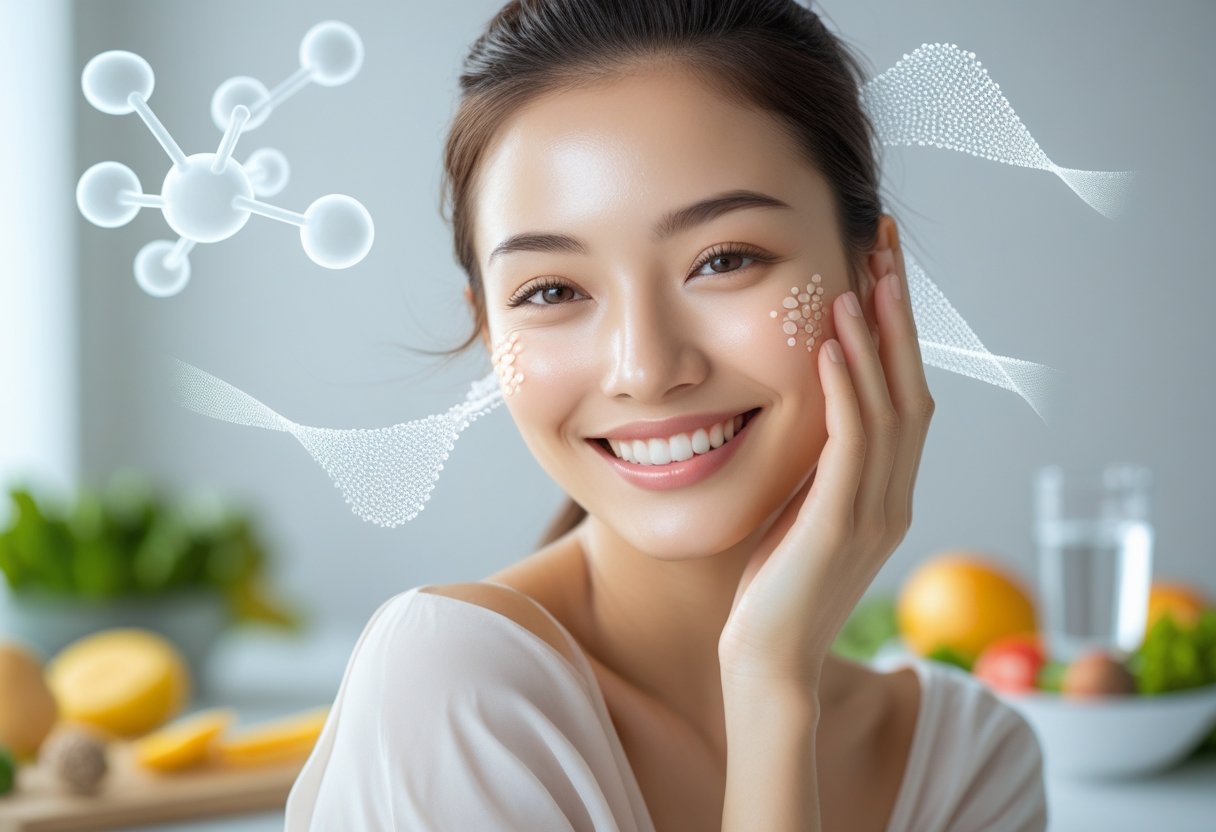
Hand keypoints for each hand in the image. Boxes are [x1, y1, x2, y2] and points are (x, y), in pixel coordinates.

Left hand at [717, 252, 935, 687]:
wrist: (766, 663)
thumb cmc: (773, 589)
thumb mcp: (802, 512)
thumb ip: (818, 467)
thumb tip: (806, 409)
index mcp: (887, 492)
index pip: (904, 395)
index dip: (898, 330)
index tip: (881, 268)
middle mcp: (894, 498)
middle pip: (912, 387)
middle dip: (900, 314)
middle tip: (887, 246)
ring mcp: (873, 514)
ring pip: (890, 410)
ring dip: (874, 341)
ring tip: (860, 280)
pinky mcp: (838, 528)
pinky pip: (850, 446)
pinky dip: (846, 392)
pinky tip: (829, 345)